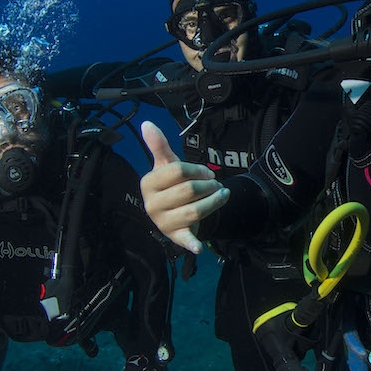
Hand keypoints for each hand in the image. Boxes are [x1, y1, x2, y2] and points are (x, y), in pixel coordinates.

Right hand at [139, 121, 229, 253]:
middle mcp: (151, 204)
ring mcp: (162, 222)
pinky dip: (191, 244)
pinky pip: (184, 240)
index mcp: (148, 184)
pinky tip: (199, 247)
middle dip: (209, 186)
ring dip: (215, 202)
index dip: (198, 170)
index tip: (208, 173)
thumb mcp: (166, 165)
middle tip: (218, 186)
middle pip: (188, 190)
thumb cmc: (171, 186)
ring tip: (223, 196)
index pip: (177, 171)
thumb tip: (147, 123)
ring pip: (195, 211)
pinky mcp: (174, 236)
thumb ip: (159, 146)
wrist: (173, 212)